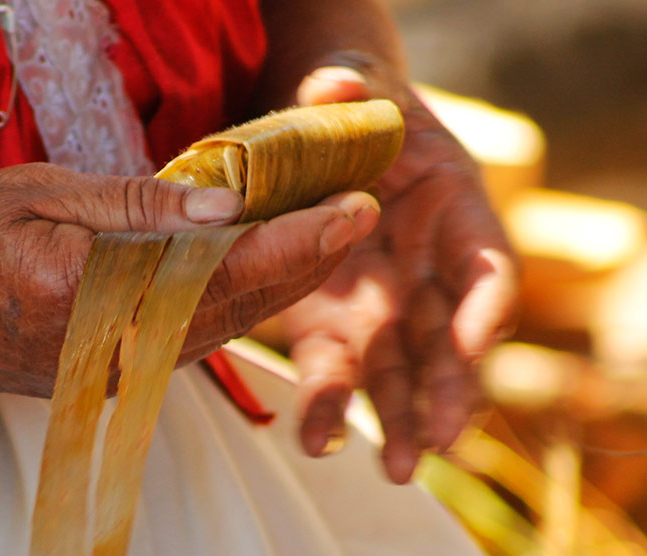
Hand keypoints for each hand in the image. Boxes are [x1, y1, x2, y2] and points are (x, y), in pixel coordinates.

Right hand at [0, 163, 378, 398]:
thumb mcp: (36, 198)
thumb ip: (133, 208)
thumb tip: (222, 208)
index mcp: (97, 298)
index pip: (224, 271)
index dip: (296, 242)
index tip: (349, 210)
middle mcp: (114, 350)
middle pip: (236, 309)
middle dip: (306, 264)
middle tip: (352, 216)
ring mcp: (108, 370)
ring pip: (219, 330)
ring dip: (275, 288)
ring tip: (319, 239)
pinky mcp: (101, 373)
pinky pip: (186, 341)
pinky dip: (230, 305)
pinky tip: (252, 274)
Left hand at [282, 61, 517, 482]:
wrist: (318, 138)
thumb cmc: (351, 107)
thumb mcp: (352, 85)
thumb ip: (347, 86)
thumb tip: (333, 86)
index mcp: (452, 207)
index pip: (486, 263)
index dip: (487, 303)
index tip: (475, 340)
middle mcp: (427, 267)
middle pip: (451, 336)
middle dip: (451, 388)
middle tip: (442, 438)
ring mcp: (382, 302)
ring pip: (403, 368)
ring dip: (404, 418)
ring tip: (399, 468)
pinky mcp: (331, 323)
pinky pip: (337, 368)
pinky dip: (332, 405)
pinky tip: (321, 439)